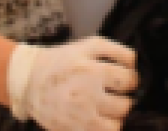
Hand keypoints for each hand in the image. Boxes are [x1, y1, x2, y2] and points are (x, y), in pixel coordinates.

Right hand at [7, 36, 137, 130]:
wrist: (30, 81)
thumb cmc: (64, 61)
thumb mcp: (90, 45)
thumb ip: (119, 52)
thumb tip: (137, 66)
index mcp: (92, 71)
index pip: (131, 81)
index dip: (131, 80)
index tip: (124, 80)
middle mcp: (86, 95)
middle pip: (126, 106)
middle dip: (123, 99)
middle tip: (113, 95)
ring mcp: (78, 117)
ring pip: (116, 126)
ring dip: (114, 117)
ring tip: (105, 108)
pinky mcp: (71, 130)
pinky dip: (103, 128)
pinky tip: (97, 118)